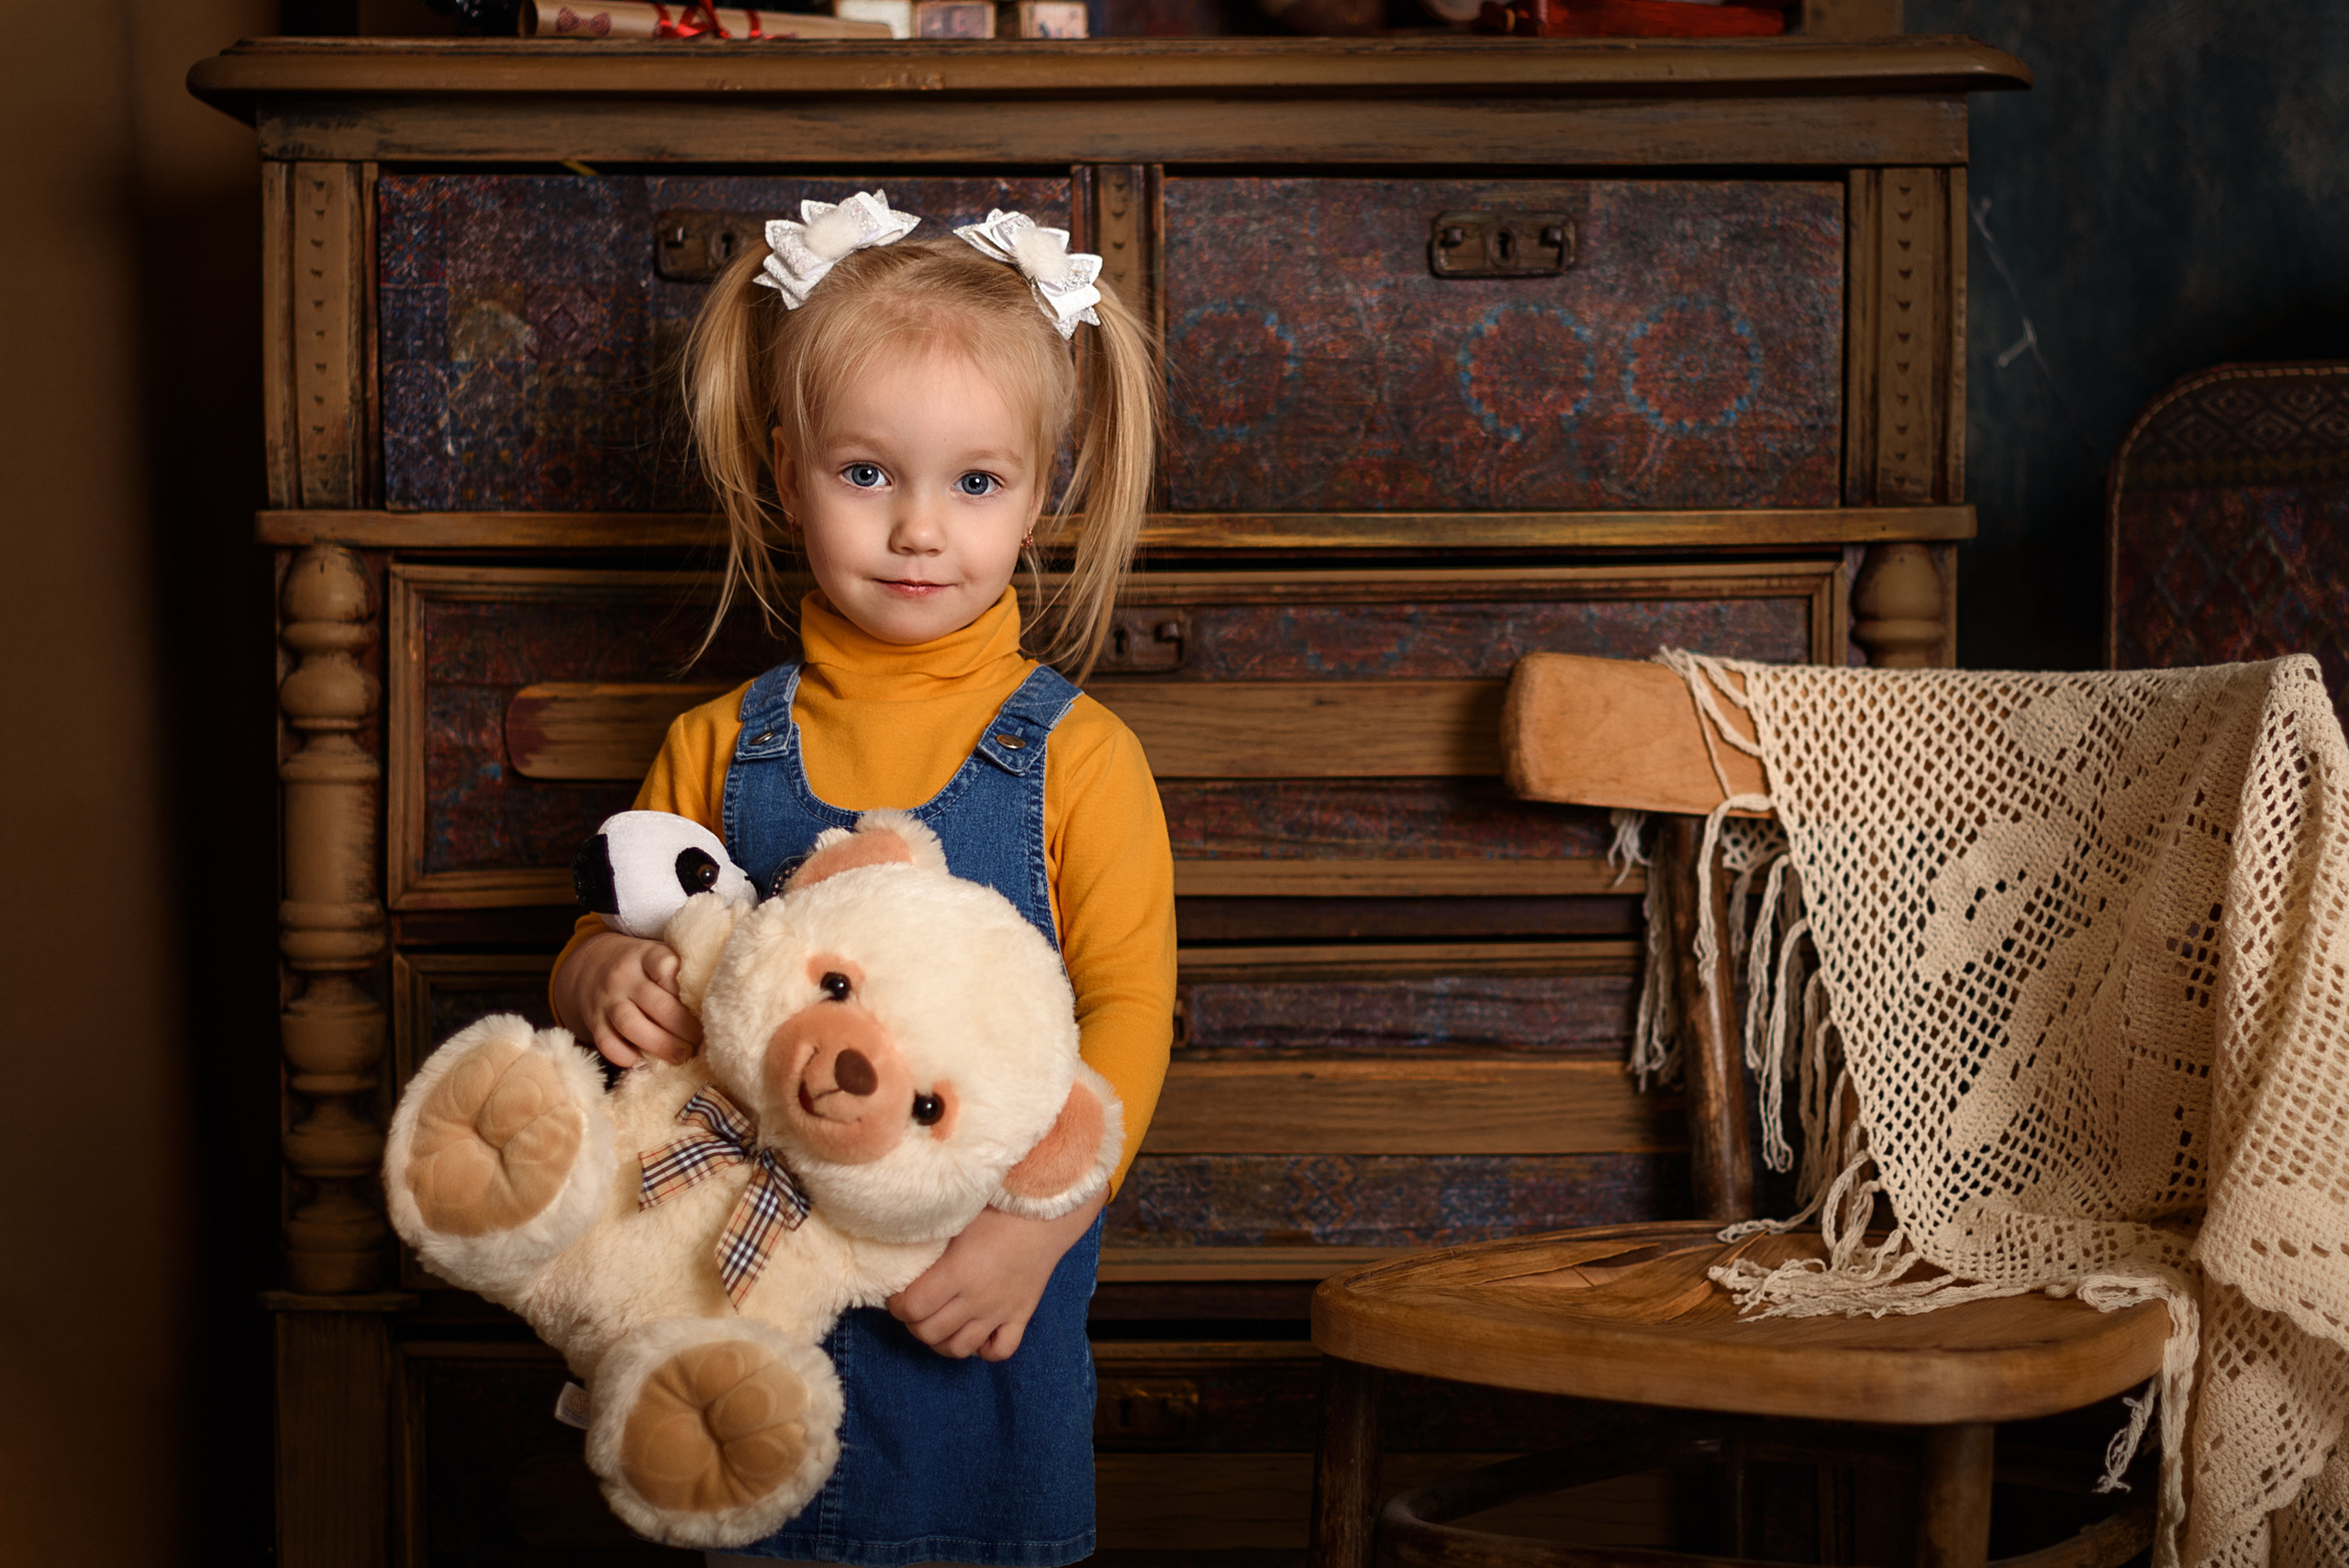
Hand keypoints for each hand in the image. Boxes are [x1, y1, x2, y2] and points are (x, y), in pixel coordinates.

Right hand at [550, 930, 702, 1067]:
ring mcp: (607, 1000)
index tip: (703, 1004)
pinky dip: (625, 1056)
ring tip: (680, 1055)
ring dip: (660, 1045)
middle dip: (682, 1027)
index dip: (686, 988)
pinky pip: (607, 1043)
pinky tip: (643, 1060)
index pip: (666, 966)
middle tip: (699, 1041)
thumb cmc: (640, 965)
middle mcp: (624, 977)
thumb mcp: (657, 955)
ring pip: (631, 1025)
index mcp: (646, 955)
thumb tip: (713, 1006)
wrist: (591, 962)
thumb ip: (679, 973)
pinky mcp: (594, 1021)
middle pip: (656, 1004)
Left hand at [887, 1193, 1104, 1361]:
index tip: (897, 1296)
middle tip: (914, 1310)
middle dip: (914, 1325)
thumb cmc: (997, 1210)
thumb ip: (930, 1245)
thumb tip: (901, 1258)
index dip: (897, 1306)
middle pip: (930, 1332)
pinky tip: (977, 1333)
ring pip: (959, 1349)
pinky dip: (984, 1349)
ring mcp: (1000, 1312)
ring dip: (941, 1342)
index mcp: (957, 1271)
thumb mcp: (957, 1220)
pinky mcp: (1021, 1317)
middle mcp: (976, 1298)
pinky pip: (1000, 1351)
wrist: (1045, 1215)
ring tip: (938, 1325)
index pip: (913, 1307)